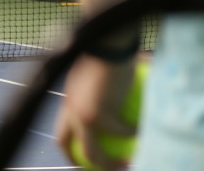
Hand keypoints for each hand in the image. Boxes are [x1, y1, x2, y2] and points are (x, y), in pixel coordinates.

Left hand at [55, 56, 136, 170]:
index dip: (70, 149)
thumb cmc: (106, 54)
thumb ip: (97, 94)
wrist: (107, 44)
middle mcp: (69, 112)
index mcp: (67, 103)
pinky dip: (132, 133)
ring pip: (92, 152)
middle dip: (83, 162)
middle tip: (106, 166)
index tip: (84, 158)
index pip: (61, 133)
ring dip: (109, 162)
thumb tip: (114, 104)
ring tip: (128, 162)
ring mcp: (82, 115)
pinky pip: (120, 132)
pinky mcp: (99, 115)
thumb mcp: (95, 77)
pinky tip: (142, 131)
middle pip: (68, 146)